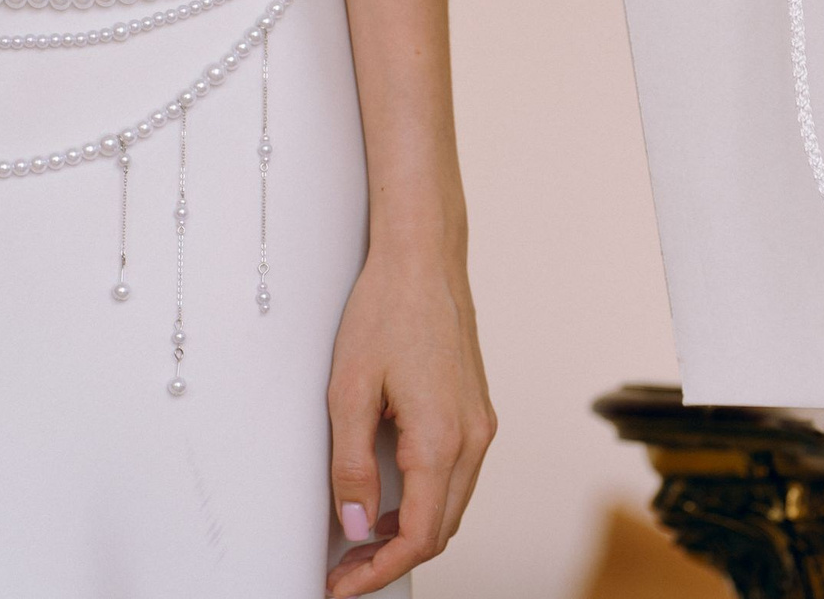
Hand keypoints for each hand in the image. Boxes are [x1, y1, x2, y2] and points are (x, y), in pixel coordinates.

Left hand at [324, 244, 494, 596]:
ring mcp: (481, 423)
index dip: (380, 571)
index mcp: (443, 438)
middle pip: (442, 528)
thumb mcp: (348, 392)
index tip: (342, 585)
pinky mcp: (477, 410)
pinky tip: (389, 497)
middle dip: (393, 558)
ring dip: (411, 530)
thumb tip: (357, 525)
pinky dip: (426, 499)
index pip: (420, 535)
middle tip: (343, 570)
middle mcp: (474, 436)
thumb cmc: (386, 311)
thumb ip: (352, 467)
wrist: (424, 258)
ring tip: (359, 539)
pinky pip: (457, 474)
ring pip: (452, 503)